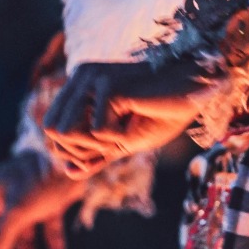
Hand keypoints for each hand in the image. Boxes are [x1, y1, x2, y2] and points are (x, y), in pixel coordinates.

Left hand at [43, 56, 220, 173]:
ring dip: (98, 145)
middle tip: (115, 142)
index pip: (52, 126)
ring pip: (68, 132)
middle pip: (54, 131)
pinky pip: (97, 131)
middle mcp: (81, 76)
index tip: (104, 149)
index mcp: (81, 85)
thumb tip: (67, 172)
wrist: (196, 91)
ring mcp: (92, 78)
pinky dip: (119, 137)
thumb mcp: (124, 140)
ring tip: (125, 132)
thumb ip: (96, 154)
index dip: (72, 150)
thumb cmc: (164, 112)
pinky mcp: (107, 85)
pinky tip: (137, 119)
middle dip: (82, 150)